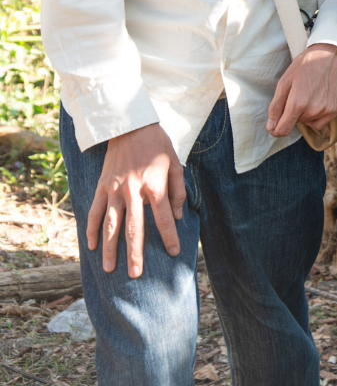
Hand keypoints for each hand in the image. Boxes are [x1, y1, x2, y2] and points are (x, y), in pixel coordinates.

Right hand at [87, 123, 185, 277]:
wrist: (130, 126)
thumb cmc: (157, 145)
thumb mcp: (175, 163)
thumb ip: (178, 190)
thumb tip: (179, 216)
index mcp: (155, 185)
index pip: (164, 218)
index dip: (170, 237)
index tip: (173, 253)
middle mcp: (134, 191)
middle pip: (134, 229)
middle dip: (136, 254)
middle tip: (136, 275)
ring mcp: (115, 190)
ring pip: (112, 226)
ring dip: (111, 249)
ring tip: (110, 269)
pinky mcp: (102, 187)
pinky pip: (95, 213)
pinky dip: (93, 230)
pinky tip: (93, 247)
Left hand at [267, 43, 336, 137]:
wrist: (330, 55)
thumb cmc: (305, 65)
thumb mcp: (285, 82)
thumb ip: (276, 106)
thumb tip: (271, 127)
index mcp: (298, 103)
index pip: (282, 130)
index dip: (275, 130)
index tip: (274, 124)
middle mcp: (313, 110)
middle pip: (294, 124)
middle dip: (291, 113)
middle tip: (296, 94)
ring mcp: (326, 111)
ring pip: (307, 122)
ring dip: (304, 113)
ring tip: (308, 94)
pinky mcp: (336, 110)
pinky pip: (320, 123)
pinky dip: (315, 116)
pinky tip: (317, 100)